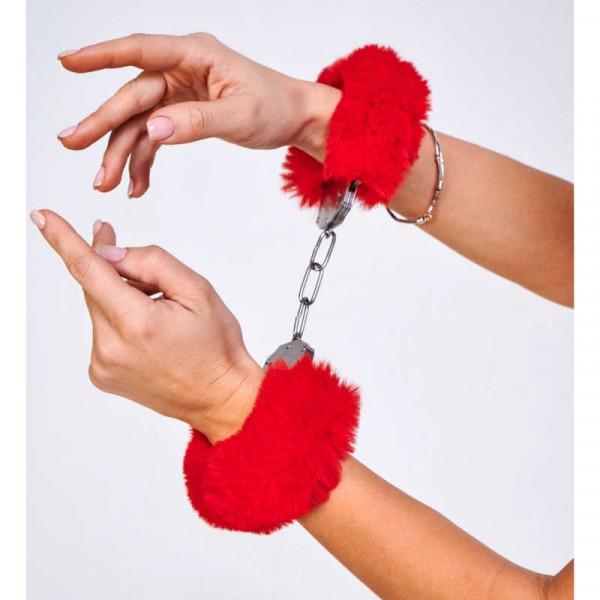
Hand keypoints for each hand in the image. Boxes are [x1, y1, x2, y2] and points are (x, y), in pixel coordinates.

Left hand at [30, 209, 263, 443]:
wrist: (220, 398)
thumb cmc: (216, 347)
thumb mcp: (199, 290)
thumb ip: (153, 263)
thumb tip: (111, 254)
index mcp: (138, 324)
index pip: (89, 270)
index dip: (63, 239)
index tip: (42, 217)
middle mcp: (112, 347)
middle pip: (95, 287)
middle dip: (113, 267)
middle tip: (138, 262)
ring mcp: (103, 365)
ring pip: (98, 308)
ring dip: (120, 298)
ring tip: (160, 312)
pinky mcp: (101, 374)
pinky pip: (101, 331)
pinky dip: (118, 320)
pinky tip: (148, 332)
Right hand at [57, 33, 340, 196]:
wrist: (295, 119)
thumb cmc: (277, 105)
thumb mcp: (241, 114)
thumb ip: (197, 121)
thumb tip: (154, 129)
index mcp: (195, 55)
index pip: (141, 50)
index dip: (101, 55)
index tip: (67, 61)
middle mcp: (182, 71)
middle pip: (133, 96)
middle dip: (103, 123)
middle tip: (72, 142)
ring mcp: (180, 94)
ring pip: (139, 122)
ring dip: (120, 153)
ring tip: (105, 183)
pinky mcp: (183, 115)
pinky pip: (155, 138)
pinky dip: (144, 161)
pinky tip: (136, 184)